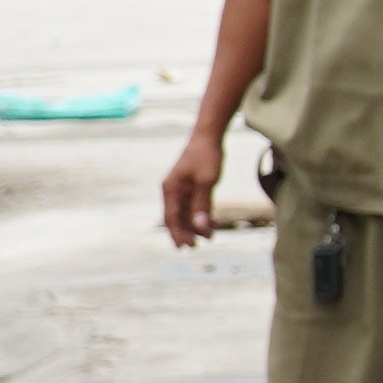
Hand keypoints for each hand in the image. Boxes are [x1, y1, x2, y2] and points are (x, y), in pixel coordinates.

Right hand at [158, 132, 226, 249]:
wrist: (209, 136)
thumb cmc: (206, 156)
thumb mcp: (206, 182)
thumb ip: (202, 204)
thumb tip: (200, 226)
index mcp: (171, 190)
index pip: (171, 217)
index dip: (178, 233)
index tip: (187, 246)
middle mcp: (173, 191)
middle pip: (176, 218)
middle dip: (185, 232)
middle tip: (196, 246)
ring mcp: (182, 189)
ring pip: (186, 214)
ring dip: (196, 226)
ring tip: (210, 237)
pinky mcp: (192, 187)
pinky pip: (194, 206)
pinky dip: (201, 216)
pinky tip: (212, 225)